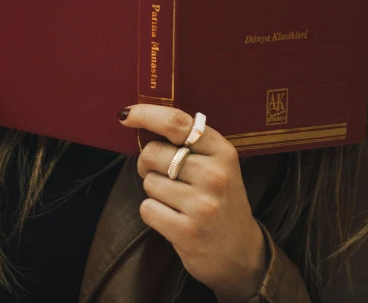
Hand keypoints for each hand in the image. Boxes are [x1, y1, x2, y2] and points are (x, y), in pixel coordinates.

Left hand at [118, 104, 266, 301]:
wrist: (240, 252)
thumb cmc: (220, 199)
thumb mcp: (218, 163)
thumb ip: (189, 142)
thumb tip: (141, 120)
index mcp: (222, 151)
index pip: (177, 123)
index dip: (146, 115)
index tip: (127, 115)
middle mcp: (215, 175)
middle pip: (153, 153)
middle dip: (148, 163)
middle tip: (164, 175)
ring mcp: (202, 204)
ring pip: (149, 182)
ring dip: (154, 191)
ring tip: (177, 201)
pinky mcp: (187, 231)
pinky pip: (147, 209)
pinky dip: (153, 212)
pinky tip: (173, 218)